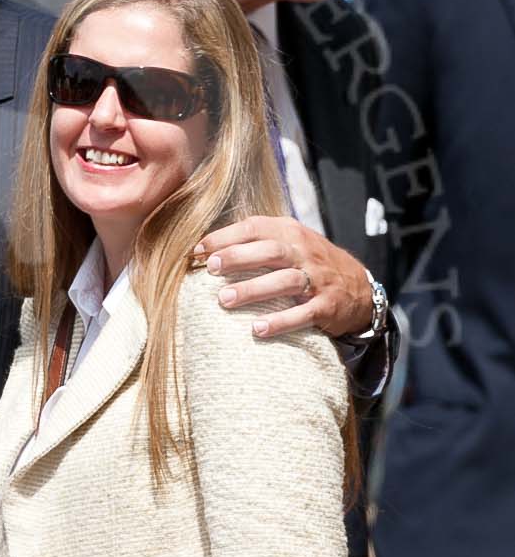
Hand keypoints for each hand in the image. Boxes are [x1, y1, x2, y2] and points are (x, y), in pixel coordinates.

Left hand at [193, 219, 372, 339]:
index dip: (225, 237)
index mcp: (290, 233)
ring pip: (285, 281)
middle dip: (238, 258)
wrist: (359, 287)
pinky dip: (281, 321)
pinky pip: (303, 314)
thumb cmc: (308, 263)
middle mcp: (304, 253)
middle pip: (270, 250)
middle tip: (210, 268)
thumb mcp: (289, 242)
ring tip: (224, 300)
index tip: (198, 251)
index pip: (255, 227)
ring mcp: (317, 280)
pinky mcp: (326, 306)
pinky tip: (257, 329)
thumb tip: (205, 248)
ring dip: (253, 290)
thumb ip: (255, 241)